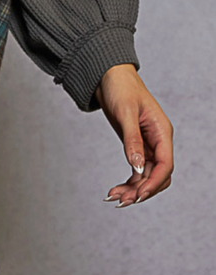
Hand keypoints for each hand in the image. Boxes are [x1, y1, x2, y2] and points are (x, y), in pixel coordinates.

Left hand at [95, 63, 173, 207]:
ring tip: (113, 197)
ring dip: (132, 189)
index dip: (154, 182)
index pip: (165, 165)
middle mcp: (157, 141)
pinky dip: (128, 181)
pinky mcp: (135, 146)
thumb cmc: (120, 87)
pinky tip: (115, 189)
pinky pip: (136, 170)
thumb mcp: (125, 112)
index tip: (139, 195)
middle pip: (157, 175)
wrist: (108, 74)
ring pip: (145, 176)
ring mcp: (147, 145)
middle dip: (142, 190)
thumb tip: (136, 167)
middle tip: (121, 200)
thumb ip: (132, 139)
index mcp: (161, 131)